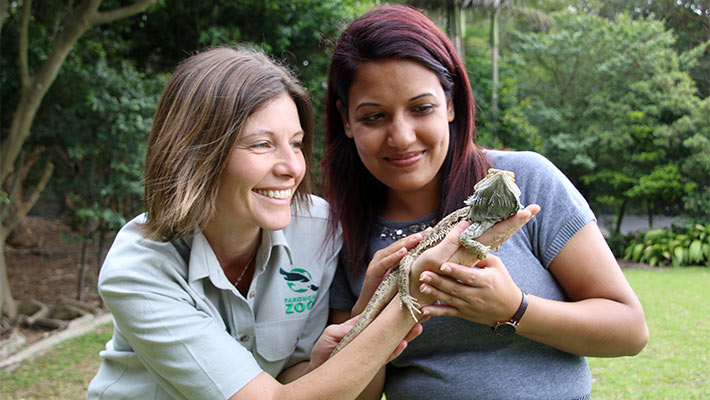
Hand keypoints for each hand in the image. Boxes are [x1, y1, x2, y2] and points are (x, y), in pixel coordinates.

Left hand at [308, 315, 424, 370]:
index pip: (380, 313)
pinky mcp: (372, 363)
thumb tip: (363, 321)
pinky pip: (386, 356)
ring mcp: (372, 349)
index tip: (406, 296)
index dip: (393, 305)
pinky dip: (394, 351)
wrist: (318, 371)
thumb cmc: (323, 350)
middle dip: (407, 319)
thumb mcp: (332, 333)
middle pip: (392, 326)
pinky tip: (403, 343)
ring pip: (393, 340)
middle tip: (422, 311)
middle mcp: (370, 336)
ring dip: (406, 334)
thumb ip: (348, 327)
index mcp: (362, 325)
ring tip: (418, 327)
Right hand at [352, 230, 427, 315]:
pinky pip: (384, 263)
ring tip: (419, 237)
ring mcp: (377, 263)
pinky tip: (403, 252)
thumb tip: (431, 274)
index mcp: (391, 259)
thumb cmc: (388, 298)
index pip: (406, 246)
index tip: (432, 232)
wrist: (369, 311)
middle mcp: (383, 258)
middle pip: (401, 245)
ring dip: (406, 243)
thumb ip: (413, 276)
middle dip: (415, 238)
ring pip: (393, 250)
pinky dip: (394, 256)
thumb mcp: (403, 283)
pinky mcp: (372, 272)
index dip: (418, 239)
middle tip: (429, 231)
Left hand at [409, 204, 538, 305]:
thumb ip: (481, 255)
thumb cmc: (503, 282)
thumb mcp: (497, 266)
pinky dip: (436, 312)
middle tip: (423, 274)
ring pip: (449, 300)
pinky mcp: (465, 314)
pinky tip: (423, 310)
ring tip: (421, 287)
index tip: (442, 265)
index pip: (468, 275)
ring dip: (434, 294)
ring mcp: (470, 306)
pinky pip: (448, 313)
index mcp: (486, 281)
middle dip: (438, 281)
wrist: (510, 309)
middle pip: (455, 288)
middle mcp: (477, 295)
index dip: (455, 271)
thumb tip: (467, 240)